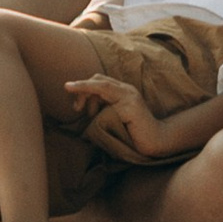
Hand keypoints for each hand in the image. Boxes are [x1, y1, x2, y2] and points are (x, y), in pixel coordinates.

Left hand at [59, 72, 174, 163]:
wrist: (155, 141)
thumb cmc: (131, 133)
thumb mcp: (112, 118)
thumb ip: (101, 109)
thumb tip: (82, 107)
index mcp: (122, 91)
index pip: (99, 80)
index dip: (83, 85)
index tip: (67, 87)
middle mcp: (126, 89)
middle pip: (98, 80)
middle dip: (83, 91)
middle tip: (77, 109)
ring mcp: (130, 97)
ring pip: (102, 89)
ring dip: (91, 104)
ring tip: (93, 120)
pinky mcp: (131, 108)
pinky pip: (108, 109)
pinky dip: (100, 116)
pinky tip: (104, 125)